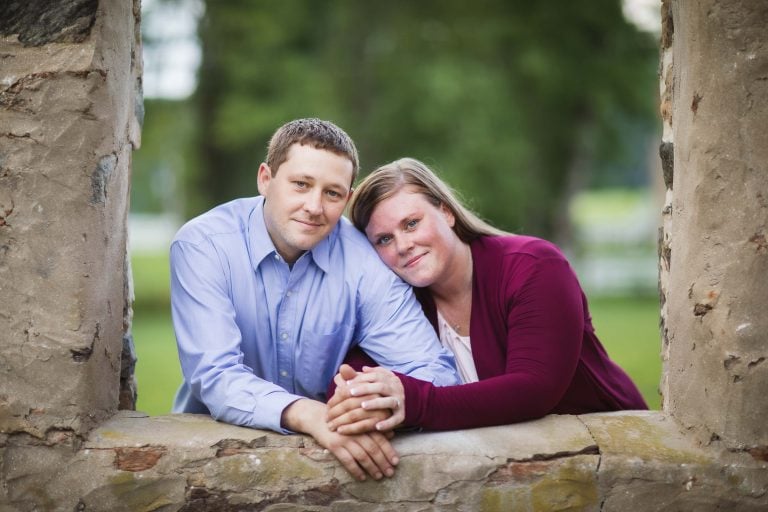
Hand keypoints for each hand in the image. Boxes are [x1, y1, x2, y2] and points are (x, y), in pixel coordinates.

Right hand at [282, 398, 398, 481]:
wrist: (319, 418)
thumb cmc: (343, 420)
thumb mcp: (359, 421)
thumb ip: (374, 427)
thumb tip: (391, 435)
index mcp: (364, 423)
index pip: (380, 438)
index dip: (389, 451)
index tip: (396, 462)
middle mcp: (356, 430)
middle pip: (373, 448)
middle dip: (383, 462)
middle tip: (390, 473)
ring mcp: (345, 438)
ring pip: (362, 456)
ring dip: (372, 468)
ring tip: (378, 476)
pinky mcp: (334, 445)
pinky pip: (347, 461)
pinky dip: (356, 470)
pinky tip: (362, 477)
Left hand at [327, 365, 404, 433]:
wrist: (408, 398)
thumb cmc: (383, 389)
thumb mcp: (374, 380)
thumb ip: (358, 376)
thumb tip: (344, 368)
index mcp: (387, 379)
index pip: (374, 376)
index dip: (361, 379)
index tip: (347, 384)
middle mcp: (394, 389)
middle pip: (380, 387)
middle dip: (366, 389)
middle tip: (351, 393)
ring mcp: (399, 401)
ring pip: (389, 401)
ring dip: (376, 403)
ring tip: (363, 406)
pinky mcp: (401, 415)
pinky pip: (396, 419)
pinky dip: (387, 423)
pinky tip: (377, 427)